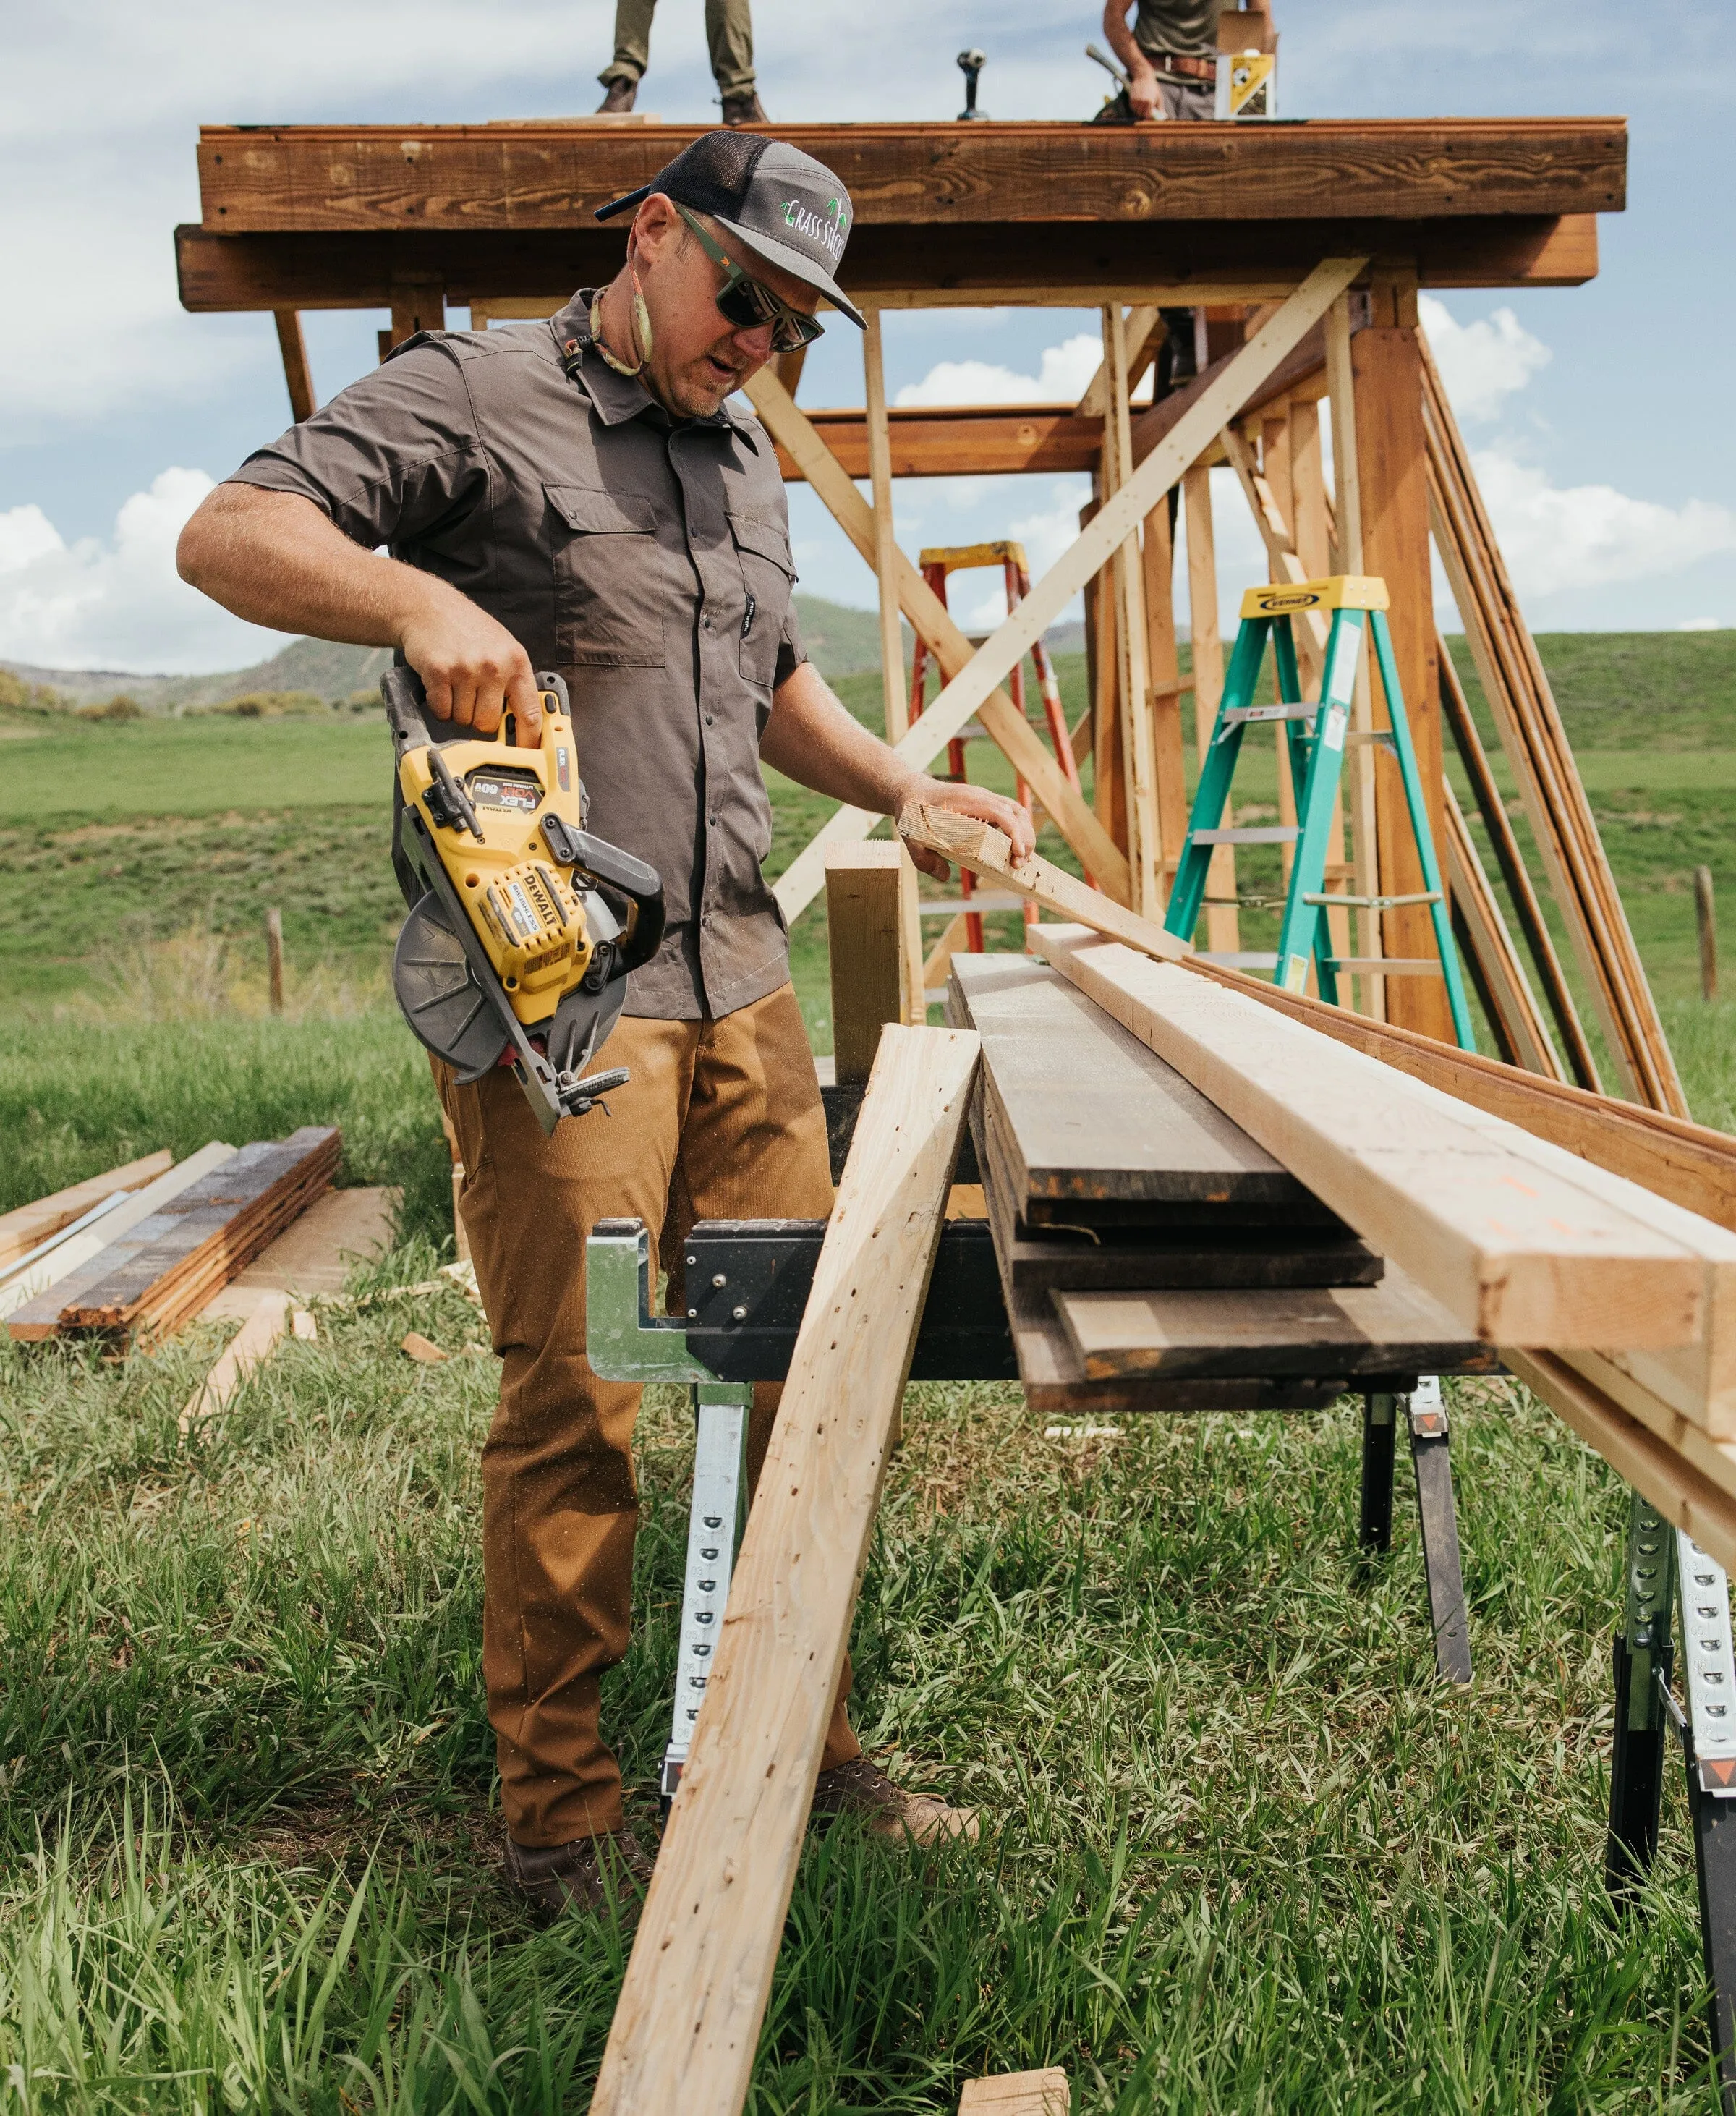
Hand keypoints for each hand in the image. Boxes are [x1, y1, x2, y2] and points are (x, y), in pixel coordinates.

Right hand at [398, 586, 542, 746]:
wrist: (428, 607)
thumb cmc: (467, 629)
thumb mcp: (503, 648)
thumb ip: (514, 681)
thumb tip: (526, 723)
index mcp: (516, 662)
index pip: (529, 713)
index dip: (529, 740)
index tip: (527, 757)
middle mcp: (494, 666)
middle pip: (488, 723)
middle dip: (478, 718)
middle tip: (471, 697)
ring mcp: (466, 669)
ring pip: (463, 720)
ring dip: (456, 709)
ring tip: (455, 684)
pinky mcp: (439, 672)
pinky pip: (441, 710)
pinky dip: (438, 704)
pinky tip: (440, 683)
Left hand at [897, 775, 1034, 881]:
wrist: (911, 791)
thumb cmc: (912, 812)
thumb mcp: (910, 836)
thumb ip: (923, 858)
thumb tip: (944, 876)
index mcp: (965, 800)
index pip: (1000, 812)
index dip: (1014, 832)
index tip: (1017, 854)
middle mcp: (980, 796)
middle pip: (1016, 812)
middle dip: (1025, 838)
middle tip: (1019, 864)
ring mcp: (985, 798)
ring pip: (1017, 812)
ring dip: (1025, 835)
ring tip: (1020, 860)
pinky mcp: (986, 805)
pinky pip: (1010, 814)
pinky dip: (1018, 831)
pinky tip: (1012, 851)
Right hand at [1127, 62, 1163, 119]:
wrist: (1143, 76)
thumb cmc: (1152, 87)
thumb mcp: (1159, 97)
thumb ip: (1161, 108)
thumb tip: (1164, 116)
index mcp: (1149, 102)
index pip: (1148, 115)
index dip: (1149, 115)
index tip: (1151, 113)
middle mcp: (1142, 102)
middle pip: (1142, 114)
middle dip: (1144, 112)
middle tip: (1147, 107)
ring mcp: (1136, 101)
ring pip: (1137, 112)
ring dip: (1140, 109)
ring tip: (1143, 102)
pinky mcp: (1131, 99)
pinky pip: (1133, 108)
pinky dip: (1135, 106)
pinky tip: (1139, 100)